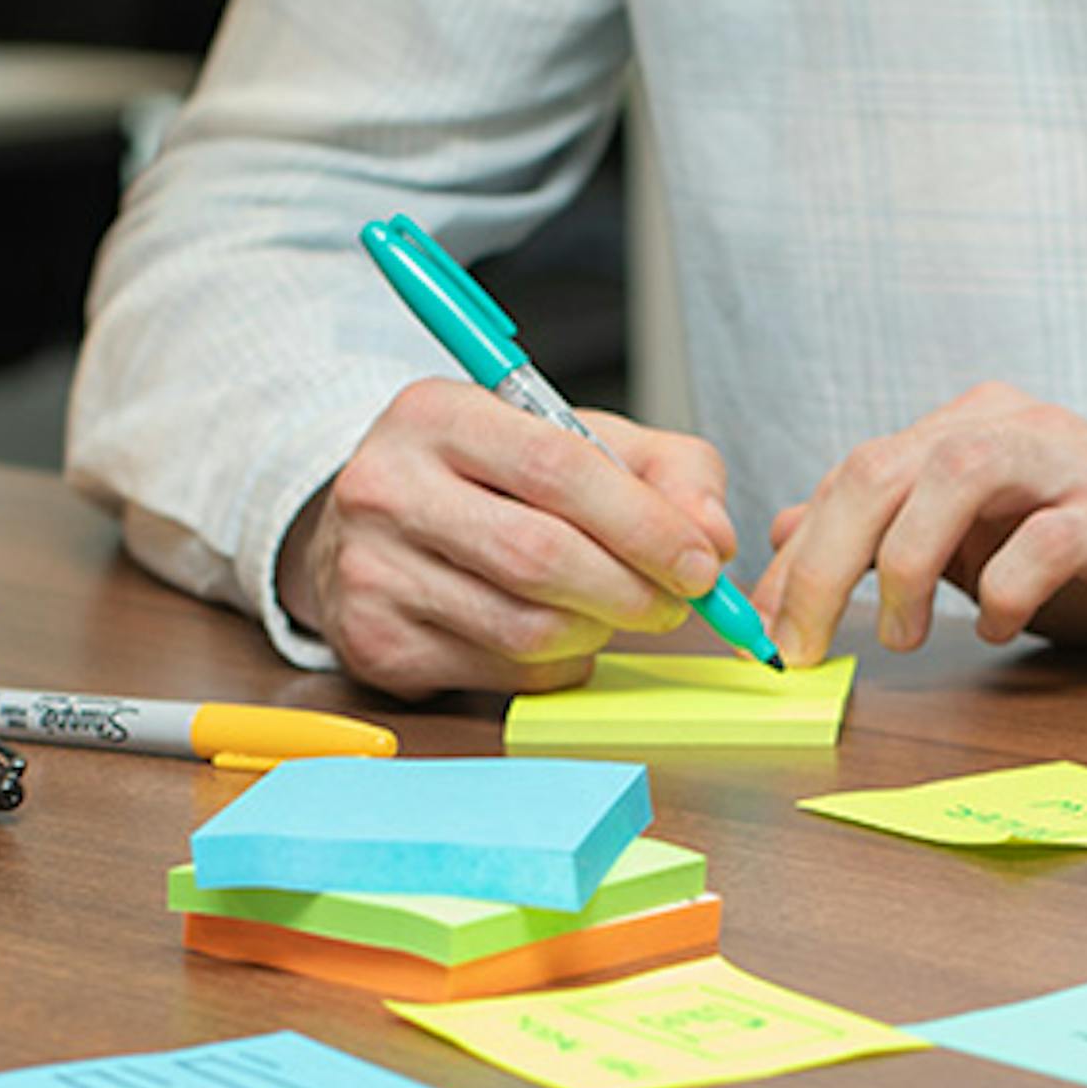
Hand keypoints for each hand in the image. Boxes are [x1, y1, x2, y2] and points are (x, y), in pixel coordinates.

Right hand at [279, 379, 737, 697]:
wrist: (376, 524)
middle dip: (632, 590)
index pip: (558, 469)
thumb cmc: (491, 478)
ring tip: (616, 610)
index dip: (645, 525)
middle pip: (541, 556)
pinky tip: (561, 634)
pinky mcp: (376, 642)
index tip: (701, 563)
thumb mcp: (578, 440)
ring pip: (526, 626)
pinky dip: (559, 664)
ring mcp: (372, 571)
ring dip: (600, 631)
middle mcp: (388, 488)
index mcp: (439, 414)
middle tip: (675, 602)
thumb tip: (714, 537)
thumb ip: (668, 471)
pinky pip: (505, 673)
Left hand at [751, 383, 1086, 670]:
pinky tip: (998, 631)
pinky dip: (1008, 590)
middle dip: (827, 561)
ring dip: (906, 562)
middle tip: (806, 644)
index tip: (766, 628)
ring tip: (901, 636)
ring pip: (957, 475)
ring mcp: (1078, 465)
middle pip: (886, 466)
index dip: (800, 553)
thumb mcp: (985, 547)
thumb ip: (896, 532)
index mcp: (974, 429)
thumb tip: (793, 526)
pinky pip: (1050, 537)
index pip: (856, 472)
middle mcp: (1018, 428)